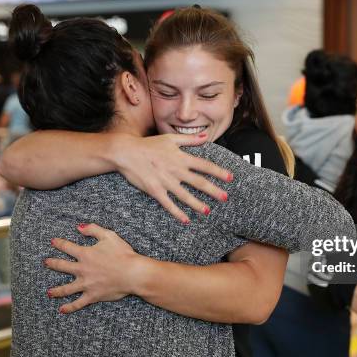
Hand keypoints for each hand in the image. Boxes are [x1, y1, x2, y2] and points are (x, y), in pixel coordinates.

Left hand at [45, 223, 148, 313]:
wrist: (133, 273)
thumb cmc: (123, 254)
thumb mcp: (109, 236)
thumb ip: (93, 229)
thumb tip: (79, 227)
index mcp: (85, 254)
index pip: (67, 247)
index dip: (59, 243)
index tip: (53, 242)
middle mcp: (82, 269)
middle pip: (62, 267)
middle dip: (52, 264)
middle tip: (46, 263)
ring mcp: (86, 284)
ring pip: (66, 289)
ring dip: (56, 291)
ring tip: (49, 292)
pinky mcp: (92, 295)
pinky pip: (78, 303)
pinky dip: (69, 307)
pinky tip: (62, 310)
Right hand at [113, 133, 233, 223]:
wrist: (126, 152)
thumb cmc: (148, 145)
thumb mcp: (170, 139)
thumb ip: (190, 139)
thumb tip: (206, 137)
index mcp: (181, 158)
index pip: (204, 166)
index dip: (218, 172)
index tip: (230, 178)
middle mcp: (176, 170)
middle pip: (199, 182)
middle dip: (213, 191)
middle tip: (225, 198)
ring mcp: (165, 181)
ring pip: (185, 195)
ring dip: (197, 204)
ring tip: (207, 211)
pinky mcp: (155, 190)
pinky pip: (168, 204)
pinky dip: (177, 212)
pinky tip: (186, 220)